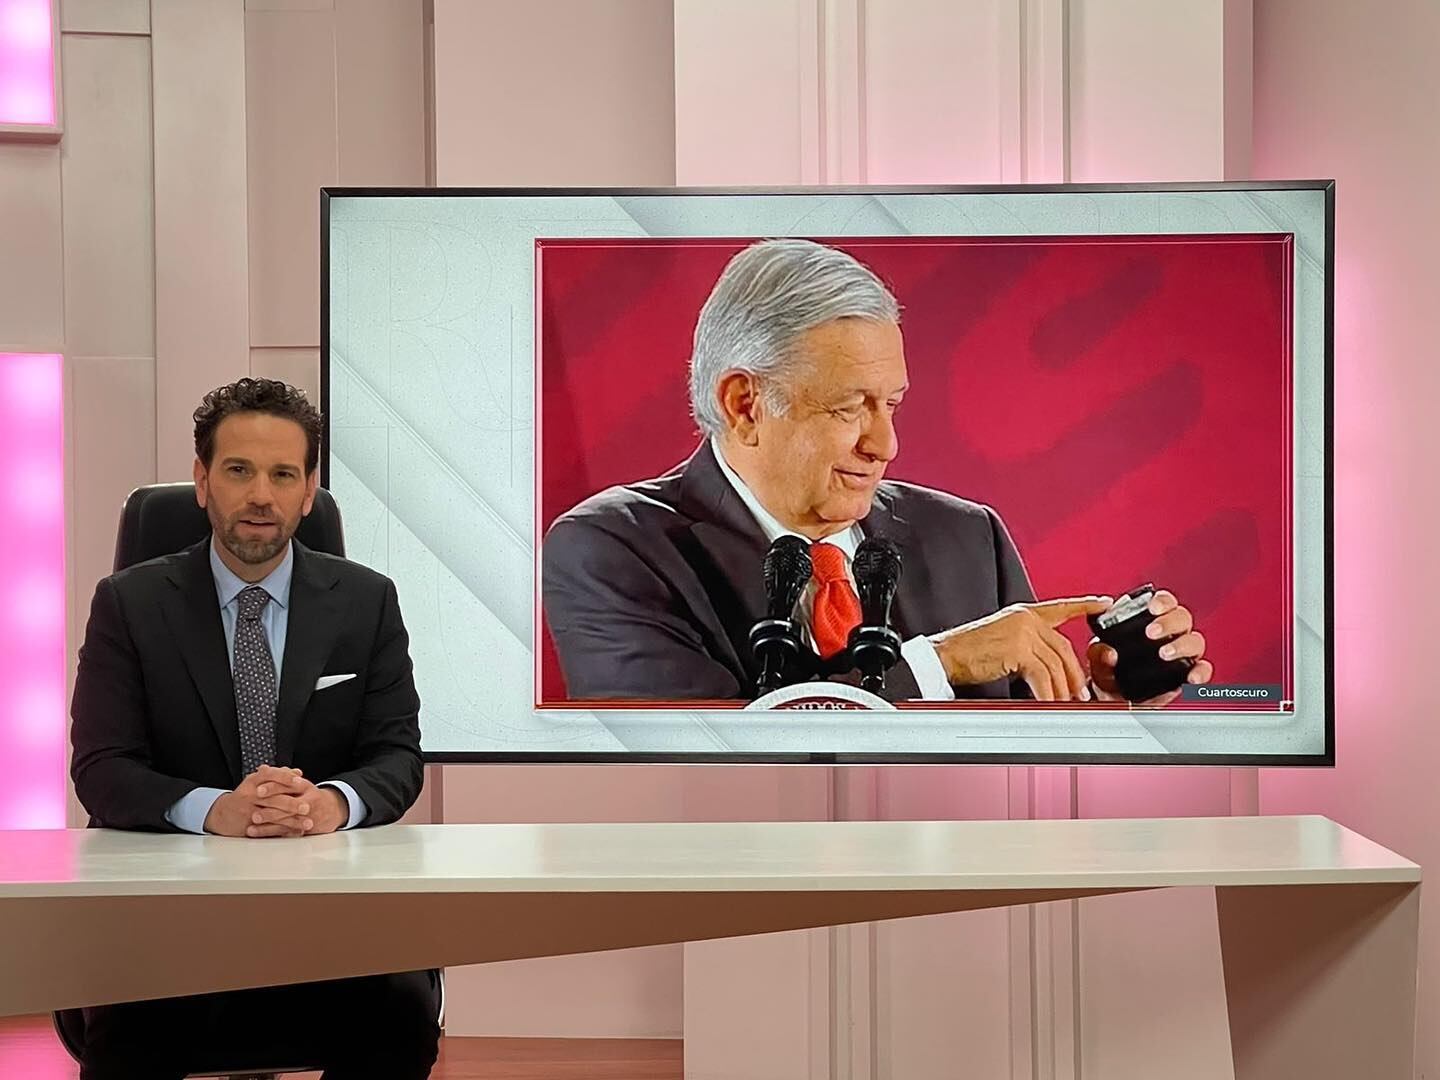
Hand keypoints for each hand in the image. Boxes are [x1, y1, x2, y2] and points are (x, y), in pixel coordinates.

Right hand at [203, 765, 311, 837]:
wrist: (222, 814)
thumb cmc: (245, 796)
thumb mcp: (257, 782)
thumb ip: (277, 775)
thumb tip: (297, 772)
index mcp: (252, 782)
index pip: (269, 776)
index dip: (285, 778)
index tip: (300, 782)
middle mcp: (249, 796)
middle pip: (272, 799)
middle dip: (292, 804)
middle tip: (307, 807)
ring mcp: (248, 812)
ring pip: (273, 817)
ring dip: (292, 821)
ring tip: (307, 823)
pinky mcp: (249, 827)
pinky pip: (269, 830)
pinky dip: (285, 831)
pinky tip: (297, 832)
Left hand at [243, 776, 347, 837]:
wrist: (331, 809)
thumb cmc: (309, 795)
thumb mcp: (299, 783)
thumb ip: (281, 776)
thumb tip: (262, 769)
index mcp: (305, 787)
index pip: (288, 785)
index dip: (273, 787)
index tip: (258, 790)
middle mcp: (308, 800)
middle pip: (288, 804)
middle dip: (270, 807)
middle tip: (254, 810)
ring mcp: (307, 816)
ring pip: (287, 819)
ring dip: (268, 821)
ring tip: (253, 820)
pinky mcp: (303, 828)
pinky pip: (286, 831)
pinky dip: (269, 832)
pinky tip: (255, 831)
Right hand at [929, 596, 1112, 700]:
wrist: (944, 656)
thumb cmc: (966, 653)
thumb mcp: (1001, 641)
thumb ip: (1026, 647)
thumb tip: (1049, 670)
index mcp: (1022, 614)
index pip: (1061, 607)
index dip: (1085, 605)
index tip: (1104, 603)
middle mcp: (1025, 618)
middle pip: (1063, 648)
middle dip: (1074, 674)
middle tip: (1079, 694)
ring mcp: (1023, 631)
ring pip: (1055, 664)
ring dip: (1061, 689)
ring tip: (1063, 704)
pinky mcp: (1018, 648)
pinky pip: (1042, 676)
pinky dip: (1047, 694)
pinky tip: (1047, 703)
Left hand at [1087, 589, 1213, 705]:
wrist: (1112, 698)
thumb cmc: (1107, 670)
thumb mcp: (1097, 659)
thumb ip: (1099, 654)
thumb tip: (1108, 652)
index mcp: (1149, 620)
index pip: (1164, 602)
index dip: (1162, 601)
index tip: (1152, 608)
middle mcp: (1170, 633)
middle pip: (1182, 618)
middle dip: (1169, 622)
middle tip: (1151, 632)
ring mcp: (1181, 654)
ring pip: (1195, 641)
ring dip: (1182, 645)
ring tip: (1164, 653)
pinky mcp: (1186, 674)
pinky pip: (1202, 670)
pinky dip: (1200, 672)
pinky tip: (1191, 677)